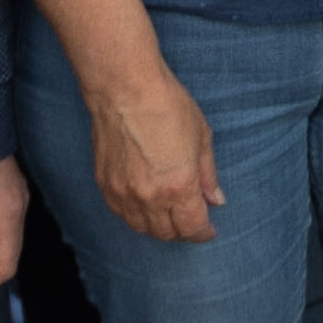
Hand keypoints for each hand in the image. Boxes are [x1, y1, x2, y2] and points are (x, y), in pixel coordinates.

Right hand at [78, 59, 223, 242]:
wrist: (125, 89)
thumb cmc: (167, 106)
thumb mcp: (201, 138)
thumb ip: (208, 175)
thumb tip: (216, 200)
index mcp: (179, 187)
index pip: (192, 227)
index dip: (203, 233)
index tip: (209, 230)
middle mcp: (150, 197)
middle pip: (168, 233)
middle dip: (183, 231)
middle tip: (191, 221)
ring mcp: (124, 194)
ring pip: (143, 229)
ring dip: (159, 228)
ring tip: (170, 216)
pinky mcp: (105, 185)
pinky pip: (122, 214)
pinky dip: (136, 217)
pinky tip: (146, 207)